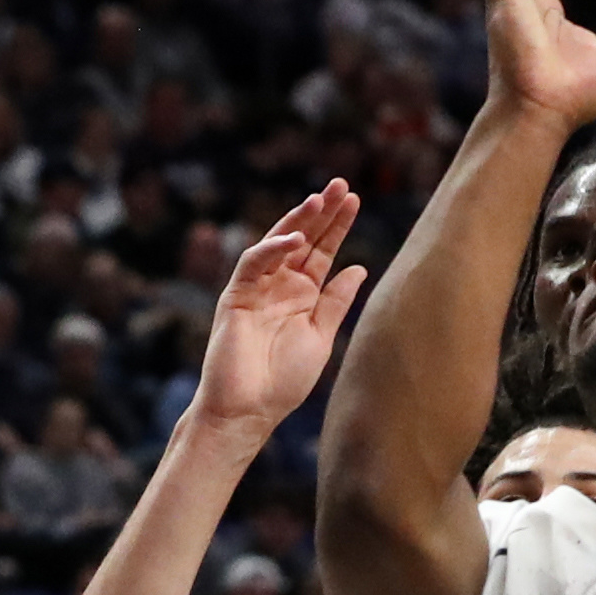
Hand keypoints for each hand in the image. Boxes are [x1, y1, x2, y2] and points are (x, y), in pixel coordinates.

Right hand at [191, 182, 368, 433]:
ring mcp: (257, 288)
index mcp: (302, 295)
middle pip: (302, 240)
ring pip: (276, 244)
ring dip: (297, 221)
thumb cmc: (283, 381)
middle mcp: (280, 286)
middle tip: (340, 184)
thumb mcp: (320, 337)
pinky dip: (272, 249)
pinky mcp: (236, 296)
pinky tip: (296, 240)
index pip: (322, 252)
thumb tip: (359, 267)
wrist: (249, 410)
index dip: (337, 226)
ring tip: (320, 199)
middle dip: (320, 212)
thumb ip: (336, 302)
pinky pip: (253, 264)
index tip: (355, 200)